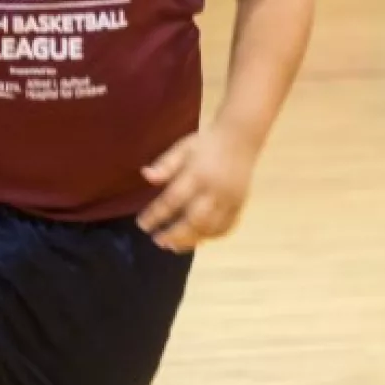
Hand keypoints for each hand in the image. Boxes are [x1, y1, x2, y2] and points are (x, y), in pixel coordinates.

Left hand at [137, 125, 257, 252]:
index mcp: (197, 174)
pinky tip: (200, 241)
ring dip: (192, 240)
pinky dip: (212, 236)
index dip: (156, 215)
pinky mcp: (240, 204)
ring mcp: (229, 199)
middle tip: (158, 241)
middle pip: (194, 219)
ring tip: (174, 247)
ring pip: (211, 227)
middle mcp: (214, 190)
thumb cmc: (207, 142)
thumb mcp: (183, 147)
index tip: (142, 224)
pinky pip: (227, 226)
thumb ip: (165, 164)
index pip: (173, 200)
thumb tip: (145, 176)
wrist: (241, 138)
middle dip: (174, 234)